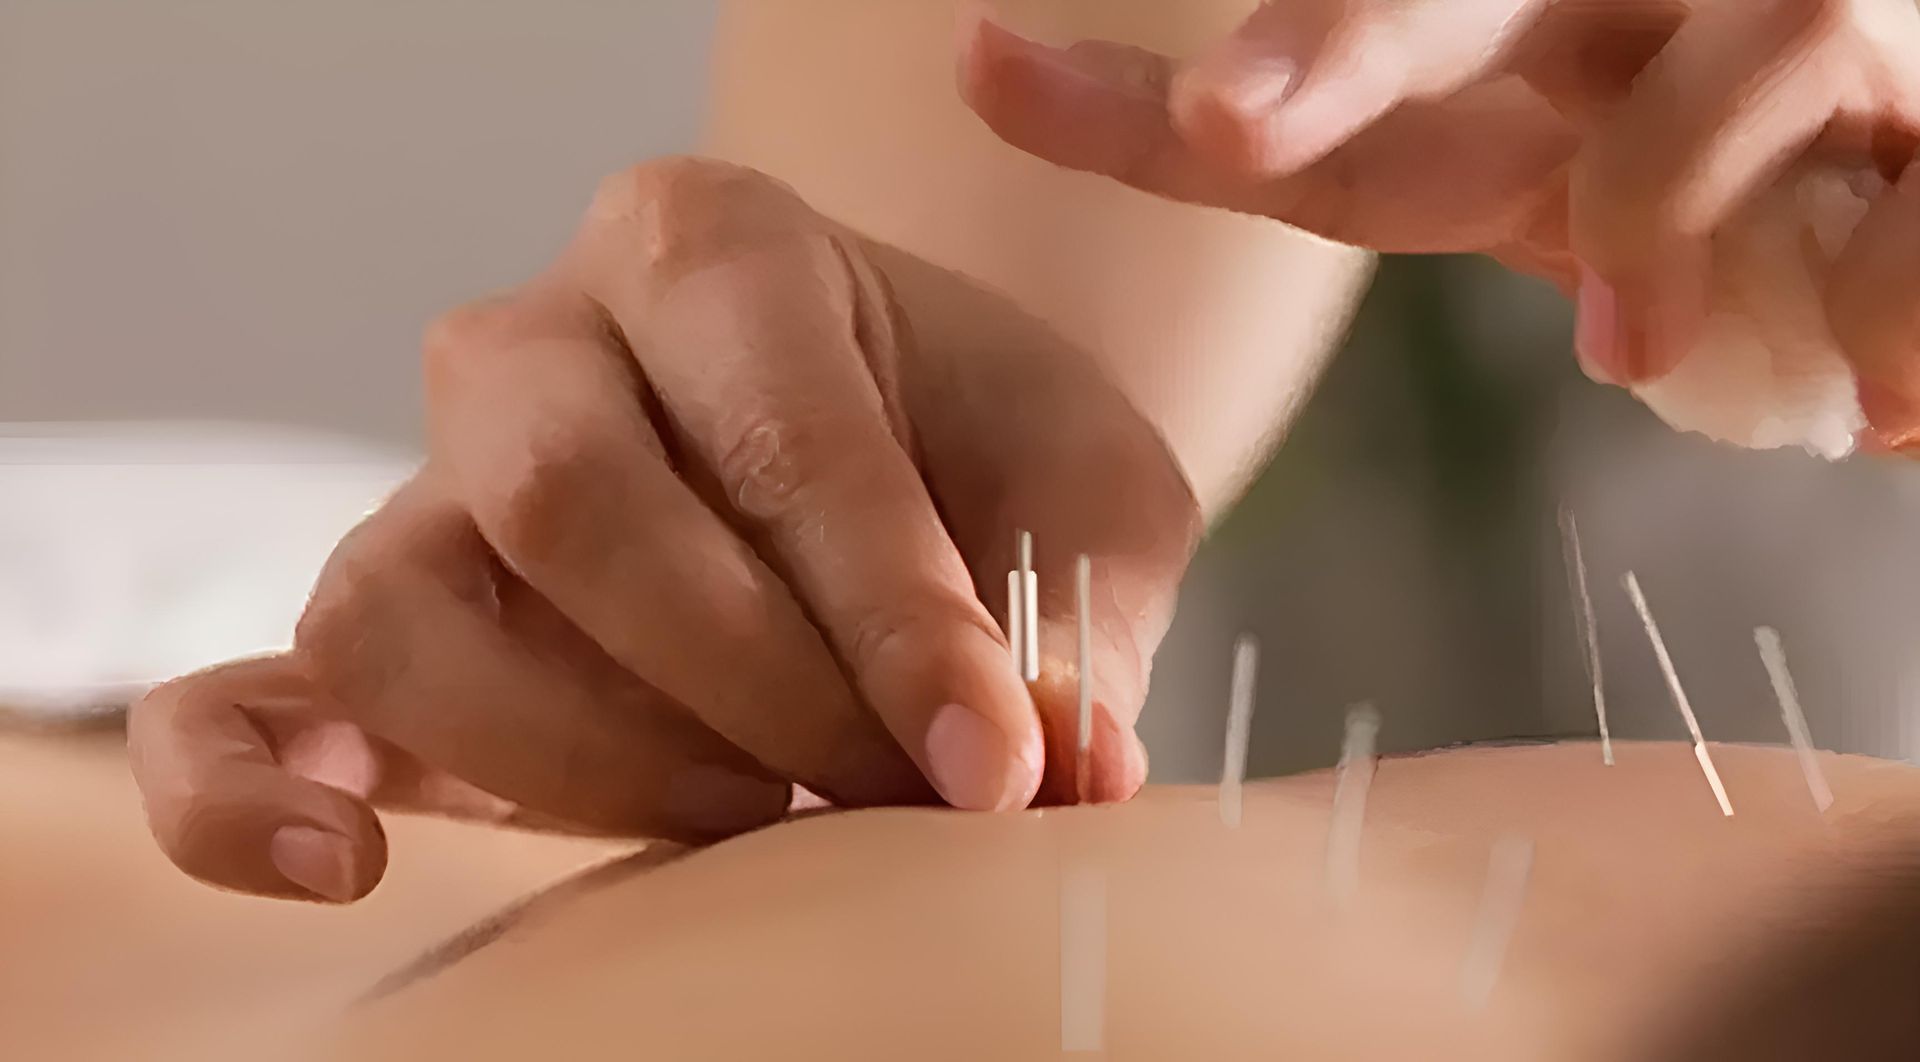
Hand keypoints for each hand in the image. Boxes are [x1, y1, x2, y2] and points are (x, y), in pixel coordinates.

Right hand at [128, 158, 1199, 901]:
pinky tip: (348, 864)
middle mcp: (538, 343)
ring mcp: (430, 485)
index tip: (996, 764)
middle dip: (751, 685)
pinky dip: (246, 794)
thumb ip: (1075, 624)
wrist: (894, 444)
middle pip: (569, 503)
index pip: (779, 433)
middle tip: (890, 794)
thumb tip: (1068, 767)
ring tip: (756, 818)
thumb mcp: (1080, 500)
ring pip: (404, 613)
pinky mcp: (383, 627)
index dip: (892, 618)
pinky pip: (238, 703)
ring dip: (586, 758)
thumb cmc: (978, 453)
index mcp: (712, 244)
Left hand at [959, 0, 1919, 442]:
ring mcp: (1801, 29)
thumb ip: (1378, 159)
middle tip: (1226, 130)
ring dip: (1662, 228)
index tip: (982, 70)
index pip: (1315, 70)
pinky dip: (1887, 316)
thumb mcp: (1516, 171)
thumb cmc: (1703, 175)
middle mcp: (1628, 7)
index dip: (1158, 91)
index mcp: (1511, 56)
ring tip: (1634, 354)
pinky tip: (1890, 386)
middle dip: (1333, 52)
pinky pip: (1907, 227)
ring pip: (1708, 98)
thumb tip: (1067, 95)